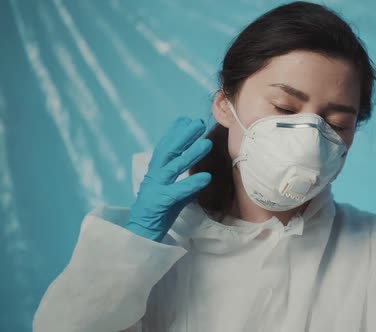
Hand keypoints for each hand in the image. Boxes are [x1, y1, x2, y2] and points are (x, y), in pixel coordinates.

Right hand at [124, 117, 212, 241]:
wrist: (143, 233)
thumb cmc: (159, 211)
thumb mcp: (172, 189)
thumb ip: (182, 177)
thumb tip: (198, 165)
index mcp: (156, 171)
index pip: (165, 147)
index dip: (175, 132)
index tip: (187, 119)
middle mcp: (154, 176)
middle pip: (169, 151)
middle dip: (184, 136)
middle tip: (199, 123)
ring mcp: (156, 188)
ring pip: (174, 167)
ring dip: (191, 154)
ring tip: (206, 143)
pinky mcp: (161, 202)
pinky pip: (178, 191)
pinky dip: (192, 183)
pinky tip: (206, 177)